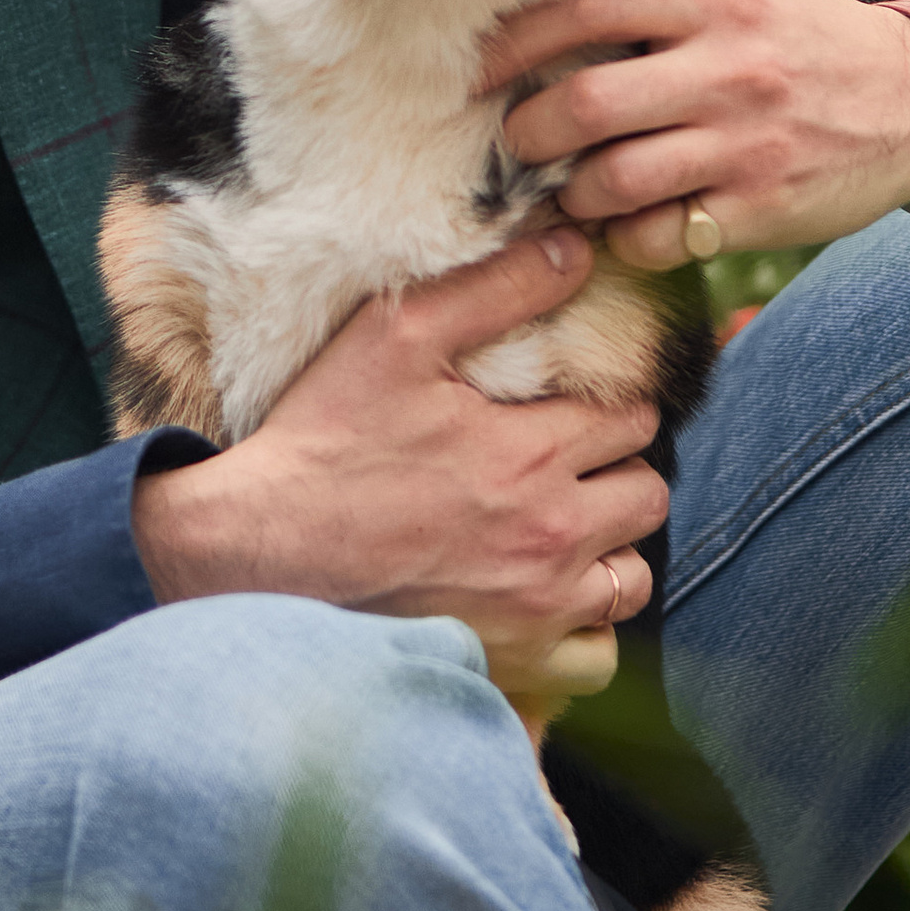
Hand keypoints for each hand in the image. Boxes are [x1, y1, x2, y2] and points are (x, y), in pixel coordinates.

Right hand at [130, 228, 667, 685]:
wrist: (263, 549)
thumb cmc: (326, 438)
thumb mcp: (398, 337)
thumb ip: (494, 289)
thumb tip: (576, 249)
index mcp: (532, 453)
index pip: (634, 418)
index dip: (608, 403)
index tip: (572, 406)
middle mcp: (551, 535)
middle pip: (646, 494)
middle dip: (617, 470)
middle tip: (569, 461)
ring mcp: (537, 607)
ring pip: (633, 575)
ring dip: (610, 546)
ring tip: (563, 525)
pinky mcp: (514, 660)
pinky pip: (598, 651)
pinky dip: (586, 624)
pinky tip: (546, 592)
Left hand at [480, 0, 909, 272]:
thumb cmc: (799, 25)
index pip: (580, 11)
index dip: (511, 44)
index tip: (475, 69)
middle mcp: (726, 65)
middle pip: (583, 106)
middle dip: (527, 131)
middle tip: (516, 138)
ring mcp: (745, 141)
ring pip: (613, 181)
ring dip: (571, 192)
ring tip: (566, 185)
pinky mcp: (762, 206)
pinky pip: (661, 236)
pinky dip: (625, 236)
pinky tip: (623, 222)